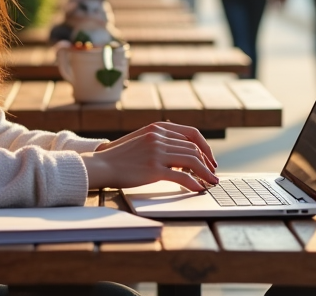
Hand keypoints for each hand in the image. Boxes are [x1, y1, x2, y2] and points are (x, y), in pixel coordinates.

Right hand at [82, 122, 218, 192]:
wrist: (102, 164)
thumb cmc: (122, 156)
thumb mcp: (143, 140)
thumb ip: (162, 142)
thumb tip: (185, 156)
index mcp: (158, 127)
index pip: (191, 134)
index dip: (205, 147)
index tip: (210, 159)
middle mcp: (159, 137)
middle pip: (194, 149)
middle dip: (207, 163)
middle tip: (213, 175)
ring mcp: (156, 152)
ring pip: (192, 161)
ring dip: (205, 174)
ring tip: (211, 183)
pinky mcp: (153, 169)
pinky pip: (181, 176)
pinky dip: (193, 183)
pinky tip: (198, 189)